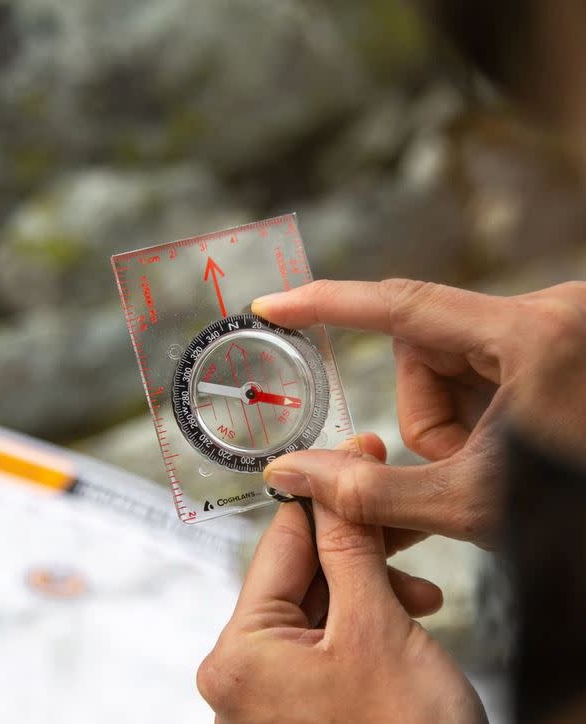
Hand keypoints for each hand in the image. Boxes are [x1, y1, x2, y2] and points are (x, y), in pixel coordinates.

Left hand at [197, 501, 486, 722]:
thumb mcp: (377, 628)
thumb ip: (349, 548)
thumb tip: (331, 486)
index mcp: (240, 654)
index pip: (280, 544)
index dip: (325, 497)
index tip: (355, 458)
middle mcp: (242, 676)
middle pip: (301, 575)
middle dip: (357, 547)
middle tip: (397, 518)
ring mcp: (268, 695)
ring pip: (319, 606)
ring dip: (370, 586)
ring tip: (418, 590)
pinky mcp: (299, 705)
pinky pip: (327, 640)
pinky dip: (366, 622)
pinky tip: (406, 615)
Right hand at [254, 279, 585, 548]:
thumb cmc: (578, 508)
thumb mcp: (471, 504)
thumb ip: (371, 493)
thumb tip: (290, 474)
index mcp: (531, 336)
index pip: (403, 304)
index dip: (327, 304)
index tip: (275, 305)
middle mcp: (545, 313)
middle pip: (423, 348)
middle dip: (424, 414)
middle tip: (455, 463)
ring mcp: (549, 324)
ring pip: (445, 360)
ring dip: (446, 417)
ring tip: (485, 460)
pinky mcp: (547, 340)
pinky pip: (473, 365)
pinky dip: (469, 411)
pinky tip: (498, 443)